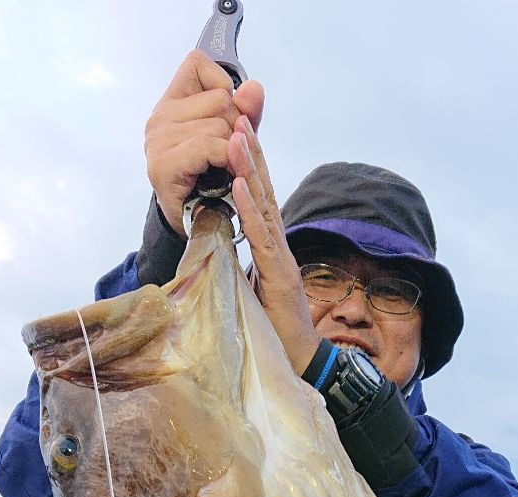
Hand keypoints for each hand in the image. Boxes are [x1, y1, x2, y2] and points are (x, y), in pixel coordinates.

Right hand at [145, 52, 264, 236]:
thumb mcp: (235, 137)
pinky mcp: (164, 165)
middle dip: (235, 128)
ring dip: (232, 151)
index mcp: (172, 102)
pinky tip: (221, 175)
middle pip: (219, 99)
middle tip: (225, 156)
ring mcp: (158, 141)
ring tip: (222, 170)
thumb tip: (253, 88)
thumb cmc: (214, 179)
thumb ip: (246, 111)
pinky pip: (210, 146)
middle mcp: (159, 117)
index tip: (221, 117)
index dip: (221, 87)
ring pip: (220, 125)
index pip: (197, 63)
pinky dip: (225, 161)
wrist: (198, 225)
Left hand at [228, 118, 319, 374]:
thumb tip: (217, 249)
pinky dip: (250, 208)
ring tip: (236, 136)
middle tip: (237, 114)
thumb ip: (239, 267)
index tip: (236, 132)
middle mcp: (278, 246)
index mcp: (270, 248)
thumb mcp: (249, 291)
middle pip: (264, 191)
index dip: (249, 166)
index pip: (259, 200)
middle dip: (250, 153)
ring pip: (263, 206)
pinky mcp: (280, 276)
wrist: (300, 361)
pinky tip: (241, 183)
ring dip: (249, 168)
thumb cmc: (275, 331)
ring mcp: (281, 259)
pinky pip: (262, 237)